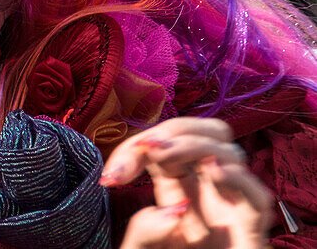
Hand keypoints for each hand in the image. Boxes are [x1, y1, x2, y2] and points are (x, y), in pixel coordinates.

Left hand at [101, 117, 273, 247]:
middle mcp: (207, 186)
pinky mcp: (252, 226)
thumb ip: (144, 229)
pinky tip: (212, 174)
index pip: (165, 143)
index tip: (110, 178)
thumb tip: (168, 212)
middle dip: (174, 129)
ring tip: (164, 153)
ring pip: (230, 151)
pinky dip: (236, 177)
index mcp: (180, 184)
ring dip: (195, 144)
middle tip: (146, 147)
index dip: (137, 147)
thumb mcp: (147, 244)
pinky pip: (256, 193)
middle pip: (205, 132)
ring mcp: (232, 202)